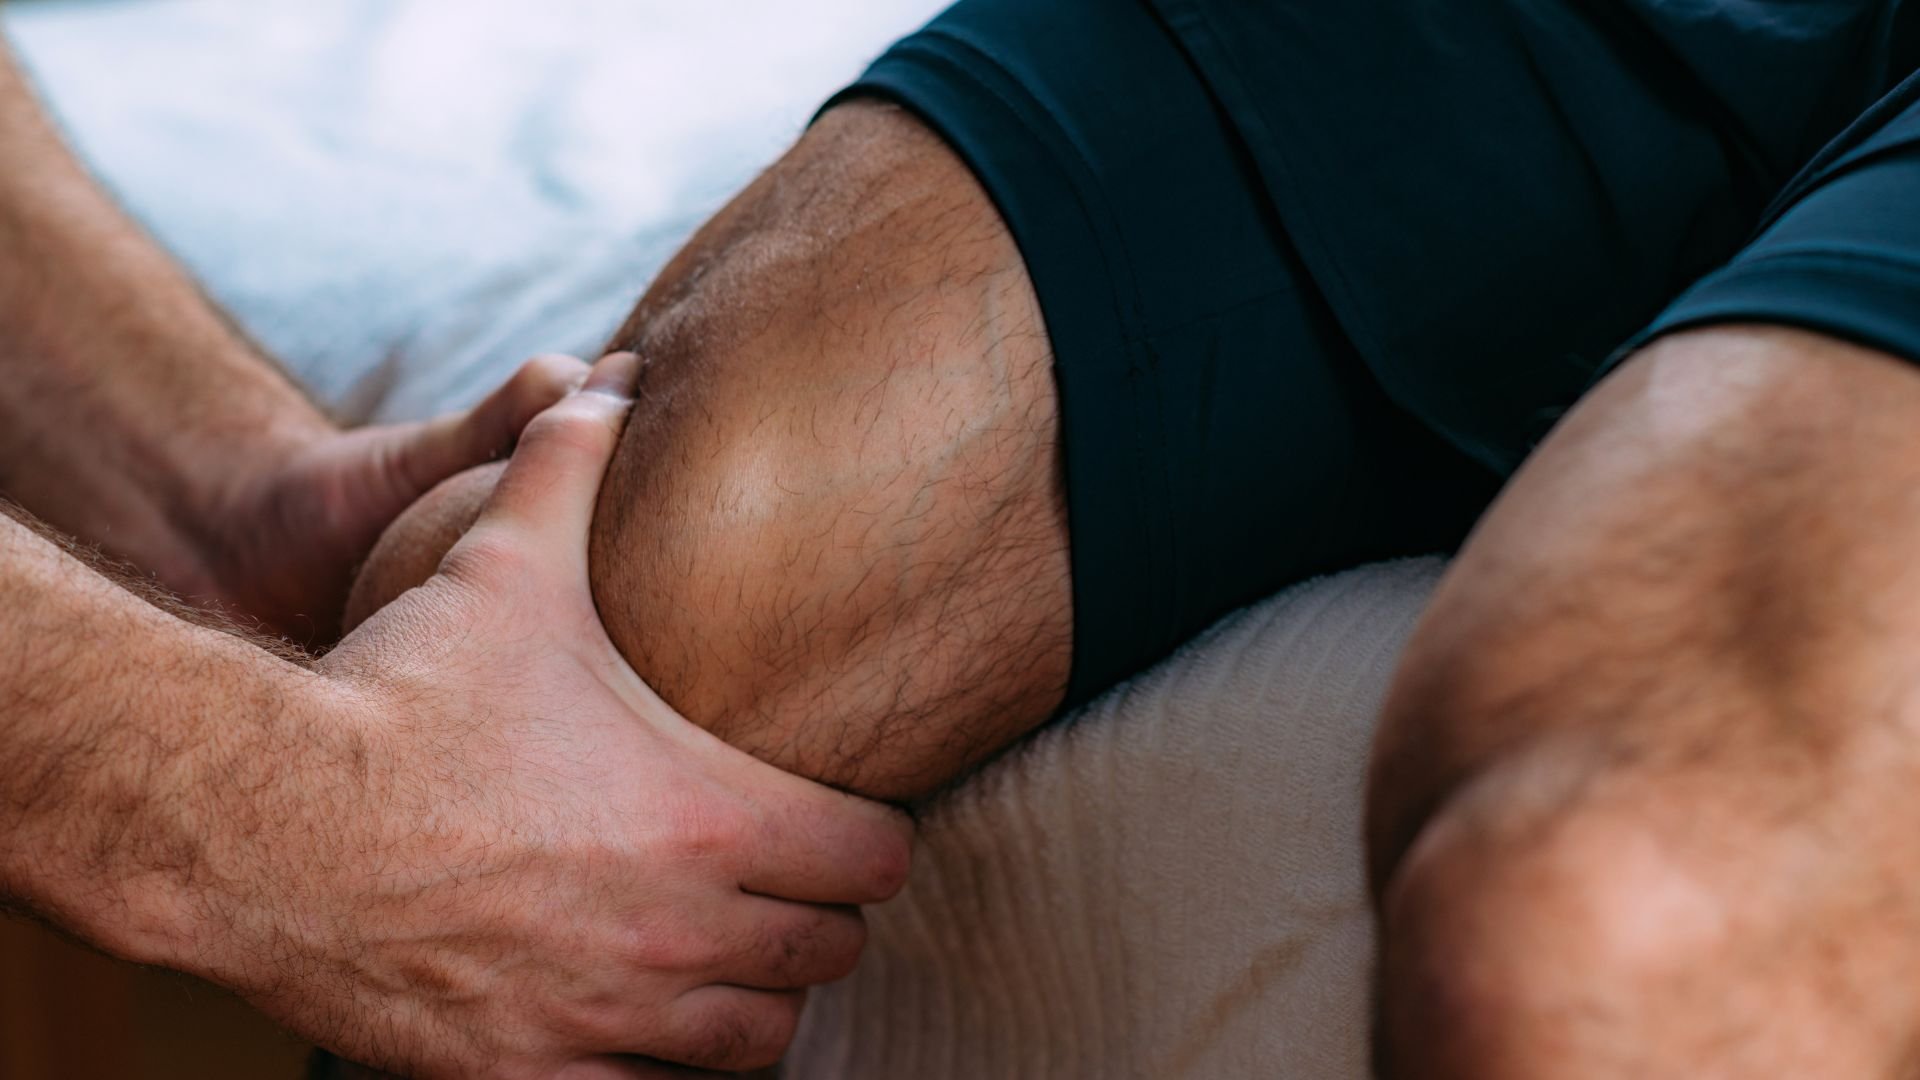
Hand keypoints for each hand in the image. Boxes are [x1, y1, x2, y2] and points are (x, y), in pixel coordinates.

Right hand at [216, 354, 912, 1076]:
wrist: (262, 822)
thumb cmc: (400, 694)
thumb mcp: (501, 566)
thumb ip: (570, 469)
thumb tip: (613, 381)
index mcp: (710, 821)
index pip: (878, 861)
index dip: (873, 838)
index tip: (846, 820)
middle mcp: (681, 932)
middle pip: (829, 959)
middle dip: (817, 921)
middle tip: (783, 885)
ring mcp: (608, 1015)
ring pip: (752, 1048)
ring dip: (751, 1004)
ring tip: (721, 958)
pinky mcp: (530, 1075)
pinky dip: (654, 1070)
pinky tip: (631, 1022)